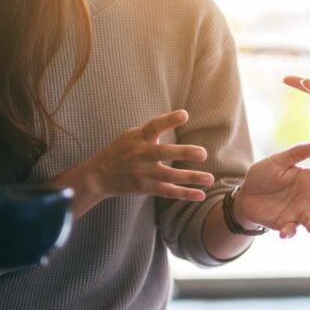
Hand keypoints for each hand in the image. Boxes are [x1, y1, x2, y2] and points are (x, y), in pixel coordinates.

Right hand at [85, 110, 213, 201]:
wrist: (99, 176)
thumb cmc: (120, 151)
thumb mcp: (130, 135)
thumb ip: (151, 130)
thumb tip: (174, 119)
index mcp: (138, 138)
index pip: (154, 126)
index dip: (168, 120)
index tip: (184, 114)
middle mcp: (141, 155)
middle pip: (163, 153)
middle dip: (183, 152)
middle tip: (202, 153)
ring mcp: (143, 173)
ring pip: (169, 176)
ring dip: (191, 177)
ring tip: (210, 179)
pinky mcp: (145, 188)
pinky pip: (168, 191)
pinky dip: (184, 194)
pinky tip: (200, 195)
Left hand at [234, 142, 309, 237]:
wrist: (245, 195)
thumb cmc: (263, 175)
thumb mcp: (277, 161)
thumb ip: (296, 153)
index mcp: (309, 179)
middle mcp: (309, 197)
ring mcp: (299, 212)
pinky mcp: (287, 224)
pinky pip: (292, 230)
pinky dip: (290, 232)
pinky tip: (284, 232)